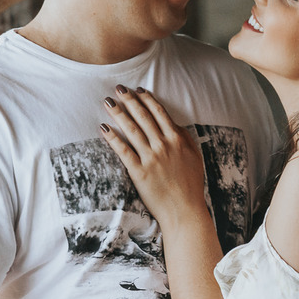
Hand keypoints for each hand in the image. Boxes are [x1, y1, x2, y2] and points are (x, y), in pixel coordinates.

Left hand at [101, 86, 208, 224]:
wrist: (184, 210)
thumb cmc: (190, 183)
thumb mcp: (194, 155)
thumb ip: (184, 136)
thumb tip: (171, 121)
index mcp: (178, 139)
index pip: (159, 113)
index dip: (147, 99)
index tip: (137, 89)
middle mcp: (164, 145)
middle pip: (143, 117)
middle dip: (129, 100)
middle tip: (118, 88)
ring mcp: (151, 158)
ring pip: (132, 130)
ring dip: (119, 113)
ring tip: (108, 102)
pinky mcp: (139, 172)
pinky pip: (123, 151)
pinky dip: (113, 138)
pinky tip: (103, 128)